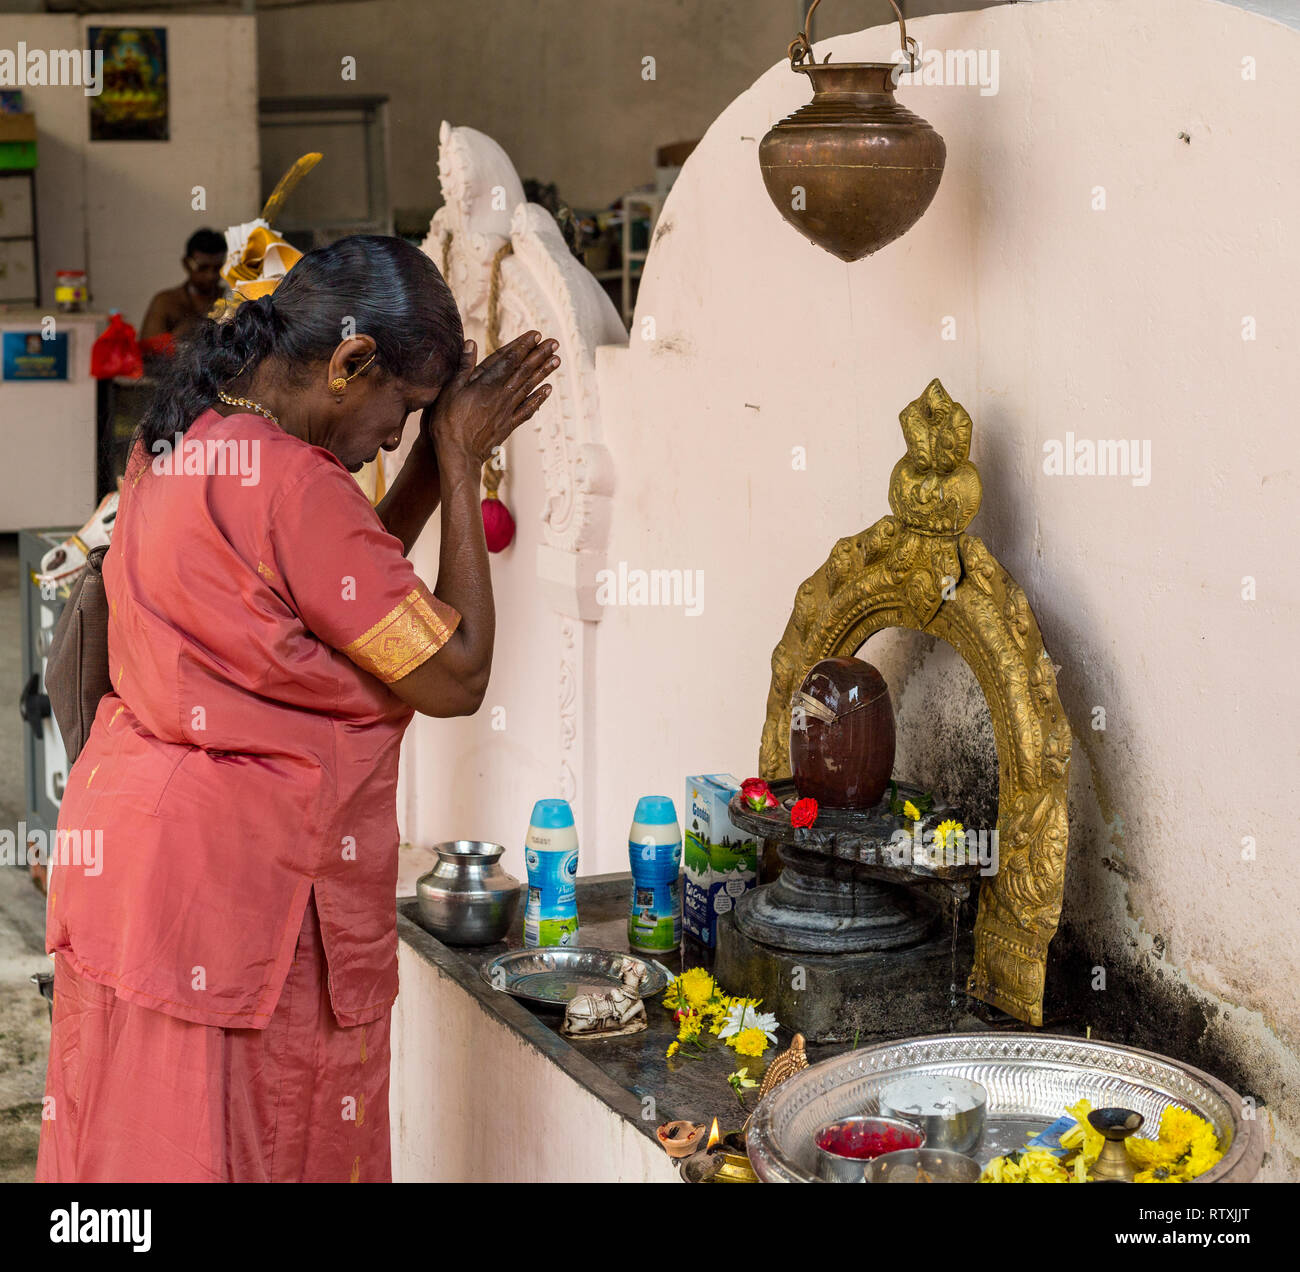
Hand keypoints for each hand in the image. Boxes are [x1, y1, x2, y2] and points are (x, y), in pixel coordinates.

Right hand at [422, 331, 558, 468]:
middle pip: (524, 371)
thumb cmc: (448, 422)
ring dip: (543, 372)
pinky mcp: (508, 425)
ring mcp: (507, 410)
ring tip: (556, 360)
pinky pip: (527, 409)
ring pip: (529, 387)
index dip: (523, 346)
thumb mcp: (450, 390)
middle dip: (539, 355)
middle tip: (554, 343)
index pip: (510, 359)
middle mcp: (501, 395)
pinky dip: (538, 398)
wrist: (458, 454)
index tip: (536, 335)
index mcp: (487, 384)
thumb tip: (471, 343)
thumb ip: (463, 366)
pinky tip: (547, 390)